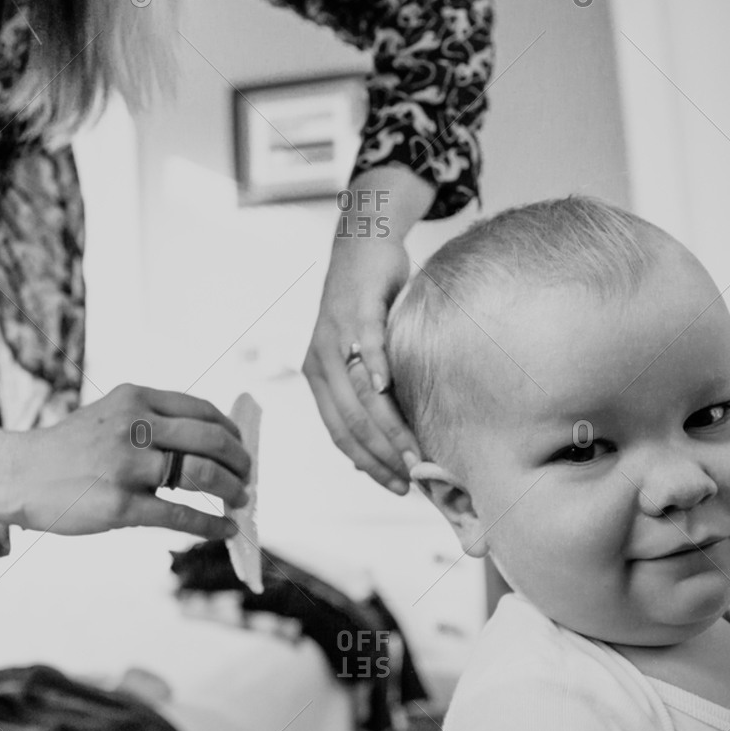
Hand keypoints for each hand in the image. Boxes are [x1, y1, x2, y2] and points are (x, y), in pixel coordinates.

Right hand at [1, 384, 250, 538]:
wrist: (16, 473)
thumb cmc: (66, 450)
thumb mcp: (109, 416)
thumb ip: (151, 422)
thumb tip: (208, 444)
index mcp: (135, 398)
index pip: (202, 410)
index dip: (231, 432)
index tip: (241, 448)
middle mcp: (134, 425)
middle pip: (210, 440)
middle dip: (240, 461)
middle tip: (248, 477)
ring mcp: (127, 466)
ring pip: (202, 475)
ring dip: (231, 490)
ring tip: (240, 501)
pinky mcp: (120, 505)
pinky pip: (180, 516)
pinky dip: (211, 525)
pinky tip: (224, 529)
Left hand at [304, 234, 422, 494]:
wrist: (361, 245)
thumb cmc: (367, 306)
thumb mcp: (357, 354)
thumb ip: (365, 394)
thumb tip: (381, 444)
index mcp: (317, 378)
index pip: (340, 433)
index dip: (367, 464)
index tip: (396, 486)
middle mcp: (319, 360)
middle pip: (350, 420)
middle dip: (382, 456)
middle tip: (412, 478)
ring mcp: (336, 335)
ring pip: (359, 392)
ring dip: (386, 426)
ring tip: (411, 451)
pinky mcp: (357, 308)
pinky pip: (365, 342)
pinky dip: (375, 365)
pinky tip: (388, 387)